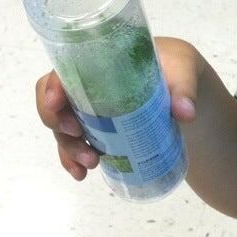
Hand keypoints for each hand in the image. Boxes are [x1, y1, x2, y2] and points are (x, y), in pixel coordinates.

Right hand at [34, 37, 202, 180]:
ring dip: (69, 148)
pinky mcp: (99, 131)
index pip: (64, 71)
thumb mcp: (183, 70)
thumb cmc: (177, 68)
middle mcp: (87, 86)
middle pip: (56, 103)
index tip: (56, 104)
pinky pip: (76, 145)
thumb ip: (184, 89)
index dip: (52, 87)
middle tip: (79, 137)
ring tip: (90, 163)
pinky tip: (81, 174)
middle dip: (59, 124)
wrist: (183, 87)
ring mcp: (90, 111)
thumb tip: (185, 113)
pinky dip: (73, 161)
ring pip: (64, 129)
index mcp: (99, 62)